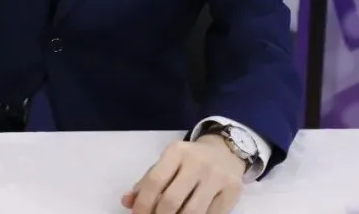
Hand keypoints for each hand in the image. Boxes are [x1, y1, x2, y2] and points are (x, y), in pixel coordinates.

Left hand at [121, 137, 244, 213]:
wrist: (226, 152)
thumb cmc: (190, 161)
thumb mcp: (168, 163)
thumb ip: (147, 182)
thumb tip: (127, 201)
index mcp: (176, 152)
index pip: (154, 181)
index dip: (142, 204)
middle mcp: (197, 162)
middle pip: (171, 200)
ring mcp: (216, 177)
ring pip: (192, 212)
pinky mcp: (232, 192)